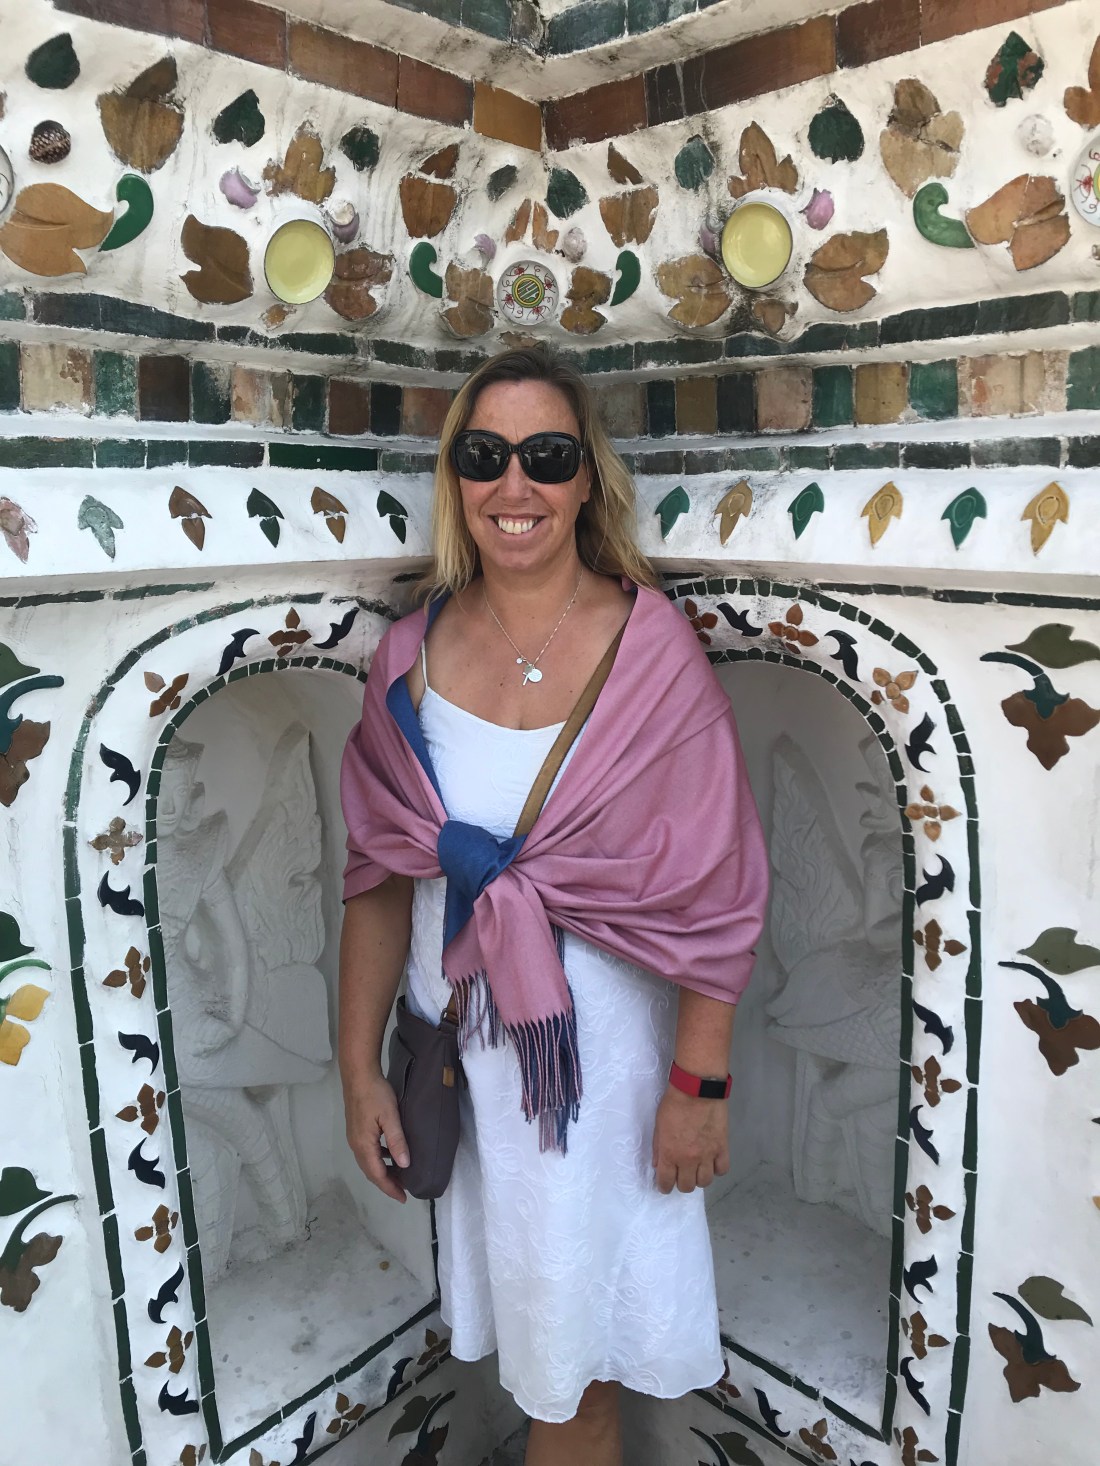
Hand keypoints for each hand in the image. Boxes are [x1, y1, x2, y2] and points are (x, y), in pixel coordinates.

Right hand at [344, 1072, 410, 1202]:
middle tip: (403, 1191)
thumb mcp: (390, 1116)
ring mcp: (354, 1137)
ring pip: (368, 1162)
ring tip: (399, 1175)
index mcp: (364, 1145)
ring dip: (382, 1171)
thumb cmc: (375, 1094)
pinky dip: (379, 1159)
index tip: (403, 1198)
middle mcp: (356, 1145)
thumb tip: (404, 1165)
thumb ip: (397, 1141)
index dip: (390, 1188)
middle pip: (370, 1171)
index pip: (377, 1175)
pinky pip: (368, 1152)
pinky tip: (390, 1154)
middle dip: (386, 1183)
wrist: (358, 1074)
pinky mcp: (356, 1129)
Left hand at [652, 1085, 729, 1194]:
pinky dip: (716, 1169)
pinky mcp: (722, 1148)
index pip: (666, 1183)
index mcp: (669, 1154)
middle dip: (681, 1183)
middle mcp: (688, 1160)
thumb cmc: (674, 1104)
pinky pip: (722, 1169)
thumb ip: (658, 1147)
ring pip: (705, 1182)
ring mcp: (707, 1155)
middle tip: (680, 1174)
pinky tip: (712, 1161)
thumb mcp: (659, 1125)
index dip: (664, 1187)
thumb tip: (658, 1165)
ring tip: (697, 1168)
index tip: (665, 1184)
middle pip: (687, 1186)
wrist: (697, 1089)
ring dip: (699, 1178)